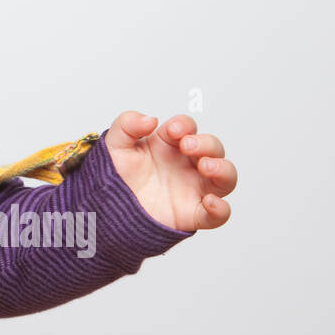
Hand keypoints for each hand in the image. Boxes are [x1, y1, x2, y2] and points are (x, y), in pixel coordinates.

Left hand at [101, 111, 236, 231]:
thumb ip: (127, 125)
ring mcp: (194, 188)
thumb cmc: (118, 175)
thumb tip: (150, 119)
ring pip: (226, 177)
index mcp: (170, 145)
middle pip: (213, 148)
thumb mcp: (115, 145)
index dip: (184, 125)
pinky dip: (221, 209)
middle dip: (205, 143)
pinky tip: (210, 202)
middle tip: (187, 146)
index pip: (188, 127)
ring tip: (205, 166)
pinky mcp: (194, 213)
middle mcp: (188, 164)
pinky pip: (219, 214)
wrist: (109, 208)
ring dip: (222, 169)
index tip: (173, 130)